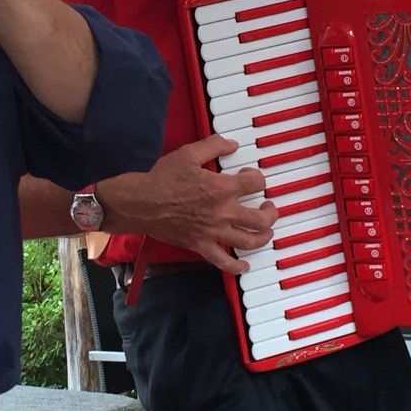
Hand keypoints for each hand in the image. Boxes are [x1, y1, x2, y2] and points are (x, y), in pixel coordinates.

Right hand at [100, 135, 278, 275]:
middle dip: (270, 213)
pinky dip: (237, 266)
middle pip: (260, 219)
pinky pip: (223, 262)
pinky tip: (245, 266)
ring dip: (262, 237)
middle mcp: (222, 212)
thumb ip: (213, 145)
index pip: (255, 184)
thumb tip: (231, 144)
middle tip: (268, 208)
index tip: (250, 177)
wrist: (141, 203)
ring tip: (265, 232)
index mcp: (221, 188)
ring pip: (248, 241)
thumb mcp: (188, 154)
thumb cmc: (163, 178)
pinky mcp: (201, 245)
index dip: (257, 178)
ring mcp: (213, 232)